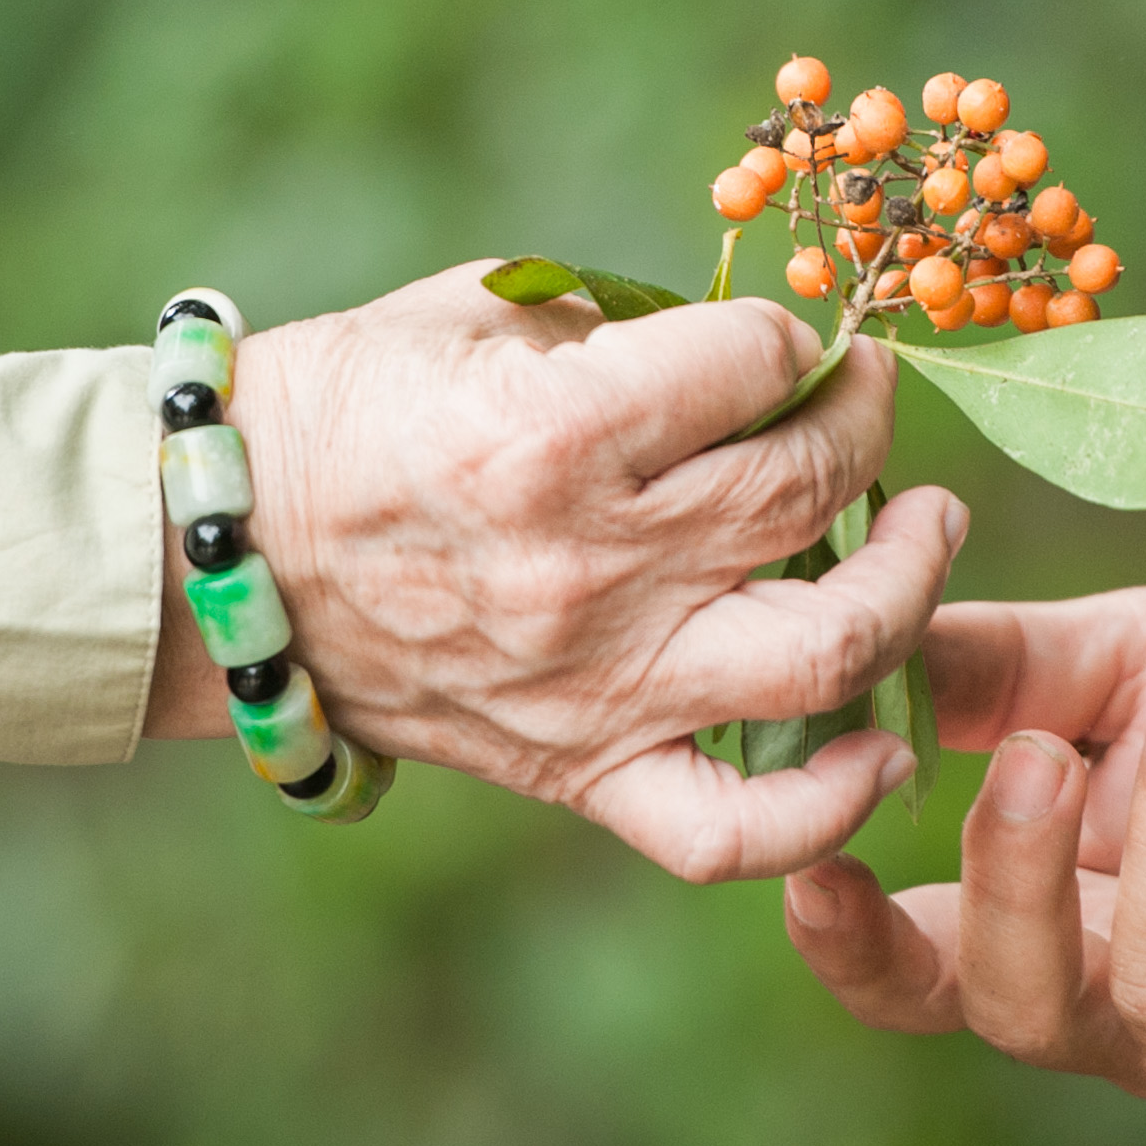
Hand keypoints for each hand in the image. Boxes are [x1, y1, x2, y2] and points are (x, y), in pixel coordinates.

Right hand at [150, 267, 963, 880]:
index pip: (756, 362)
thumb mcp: (472, 317)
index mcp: (554, 431)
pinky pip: (738, 829)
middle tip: (860, 402)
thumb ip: (618, 324)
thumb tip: (751, 344)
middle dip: (864, 420)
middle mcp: (594, 564)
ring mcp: (600, 681)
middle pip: (812, 485)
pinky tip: (881, 743)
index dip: (791, 335)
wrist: (217, 554)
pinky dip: (833, 805)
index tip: (782, 339)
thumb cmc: (338, 413)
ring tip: (929, 525)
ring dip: (913, 579)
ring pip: (831, 648)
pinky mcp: (584, 770)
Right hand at [777, 582, 1145, 1116]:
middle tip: (1041, 758)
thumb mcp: (1145, 654)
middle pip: (1013, 1007)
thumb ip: (1004, 668)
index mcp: (1054, 924)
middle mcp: (1132, 1015)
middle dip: (1012, 884)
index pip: (921, 978)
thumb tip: (856, 638)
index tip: (813, 866)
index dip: (853, 950)